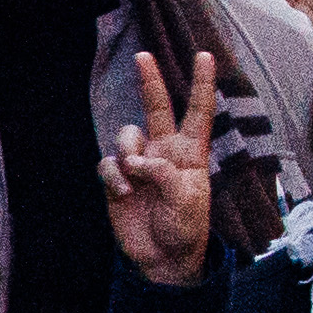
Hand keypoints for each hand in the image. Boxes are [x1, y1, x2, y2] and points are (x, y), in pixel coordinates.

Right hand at [101, 51, 221, 286]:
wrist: (163, 257)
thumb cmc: (185, 227)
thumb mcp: (187, 201)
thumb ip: (166, 175)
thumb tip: (139, 160)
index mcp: (191, 152)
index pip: (199, 111)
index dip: (202, 83)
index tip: (204, 55)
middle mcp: (164, 151)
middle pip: (157, 108)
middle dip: (150, 81)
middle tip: (142, 56)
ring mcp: (140, 164)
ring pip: (127, 135)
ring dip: (127, 149)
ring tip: (135, 176)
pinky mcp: (118, 181)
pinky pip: (108, 164)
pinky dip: (113, 175)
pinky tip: (124, 192)